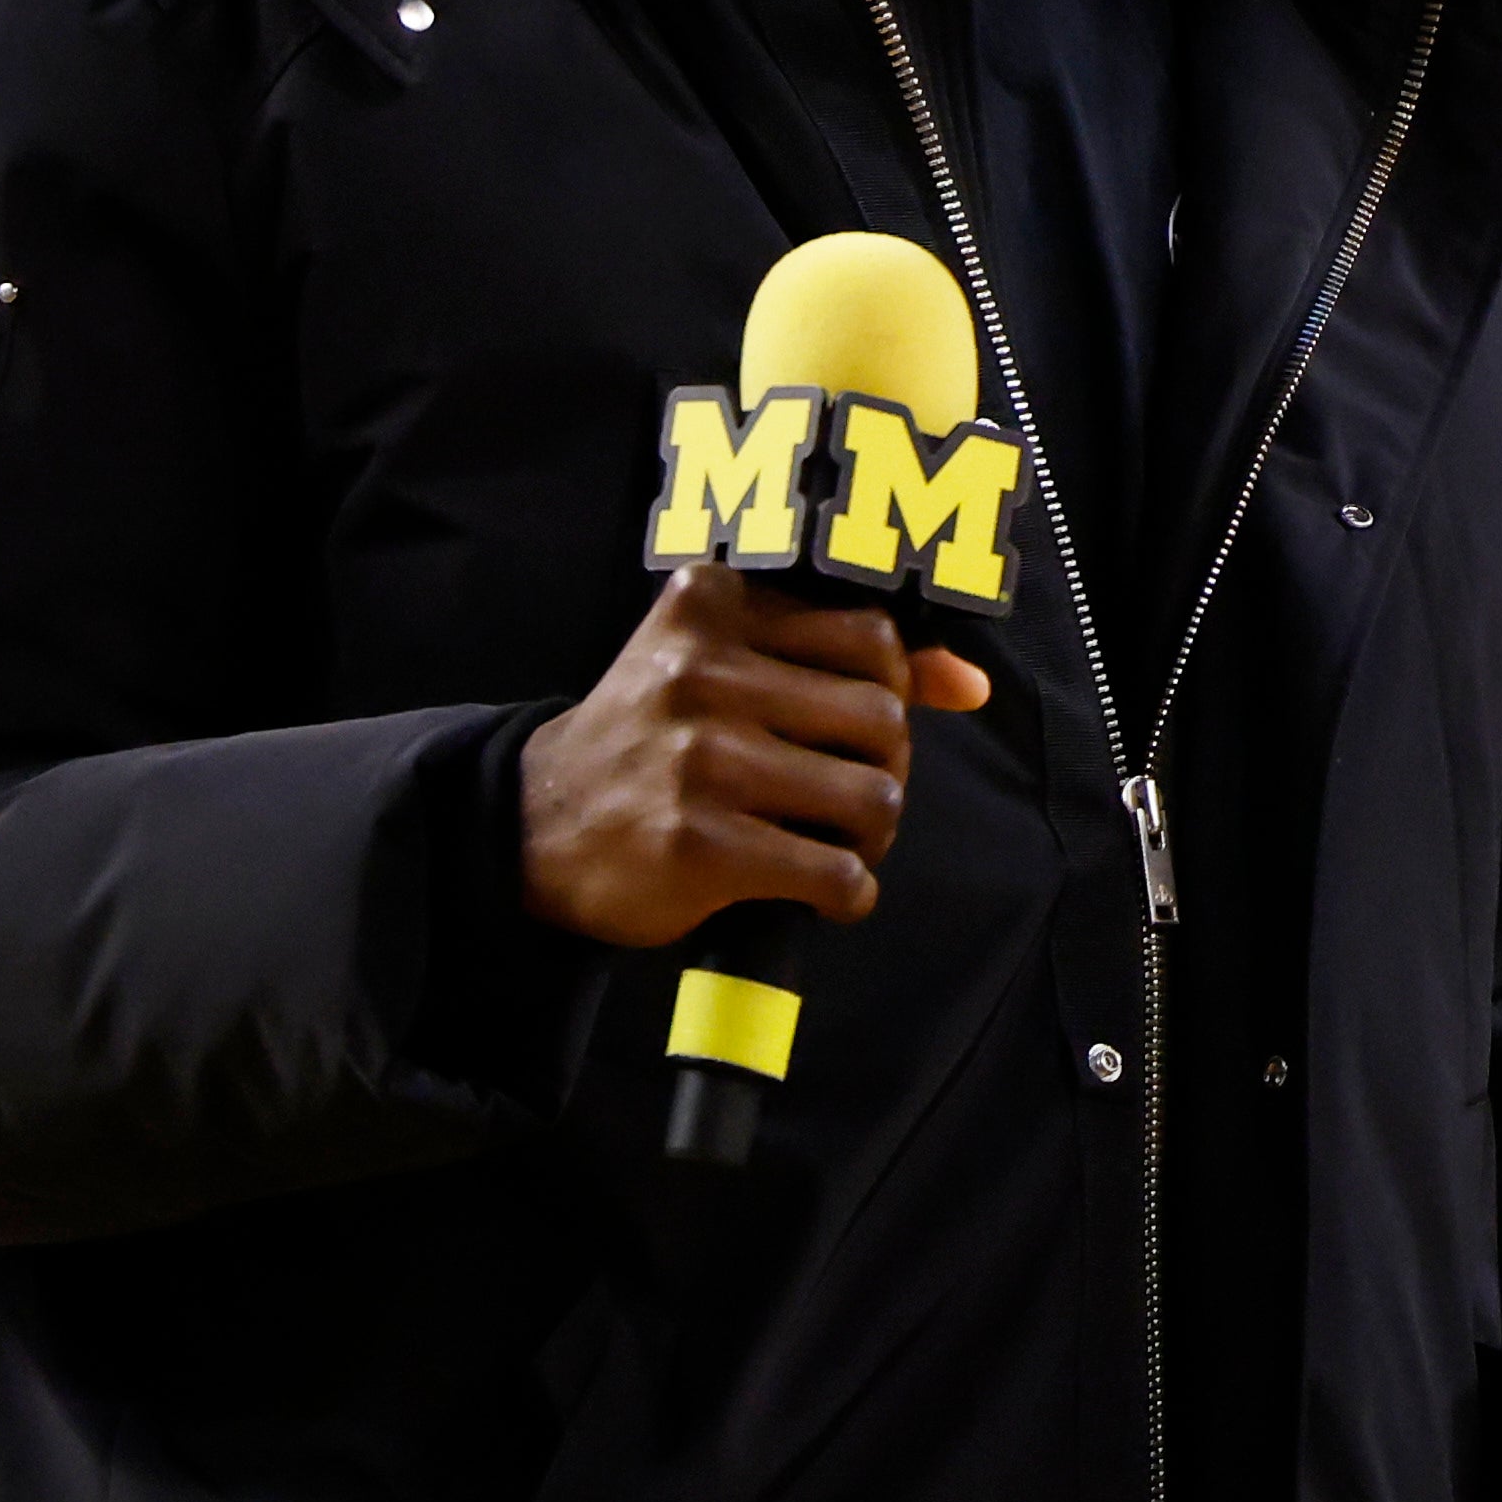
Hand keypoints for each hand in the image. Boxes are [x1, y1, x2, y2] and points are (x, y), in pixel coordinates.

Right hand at [518, 562, 994, 950]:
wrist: (530, 826)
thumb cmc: (650, 742)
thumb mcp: (720, 667)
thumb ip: (838, 660)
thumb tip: (970, 685)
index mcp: (714, 607)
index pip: (872, 636)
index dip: (891, 693)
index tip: (863, 730)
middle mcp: (704, 670)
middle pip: (883, 719)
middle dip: (886, 771)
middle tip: (851, 799)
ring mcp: (700, 758)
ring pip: (872, 797)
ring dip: (871, 838)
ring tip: (836, 846)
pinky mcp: (699, 843)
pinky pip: (835, 872)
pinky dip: (847, 893)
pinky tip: (820, 893)